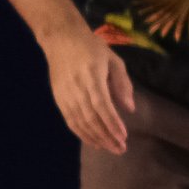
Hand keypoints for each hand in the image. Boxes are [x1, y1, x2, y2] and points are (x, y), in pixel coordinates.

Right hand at [43, 26, 135, 152]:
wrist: (60, 39)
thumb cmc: (91, 48)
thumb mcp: (113, 60)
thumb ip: (122, 83)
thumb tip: (130, 108)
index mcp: (92, 76)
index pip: (102, 105)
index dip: (112, 123)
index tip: (123, 137)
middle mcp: (77, 88)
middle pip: (91, 118)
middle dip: (107, 136)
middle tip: (120, 149)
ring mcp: (65, 95)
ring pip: (80, 123)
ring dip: (96, 138)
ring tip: (110, 149)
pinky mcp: (59, 99)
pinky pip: (70, 121)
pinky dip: (82, 134)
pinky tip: (94, 142)